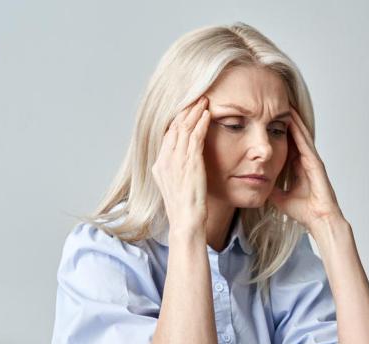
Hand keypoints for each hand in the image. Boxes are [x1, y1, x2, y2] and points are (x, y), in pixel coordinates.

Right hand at [152, 97, 210, 236]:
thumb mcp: (177, 186)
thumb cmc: (185, 207)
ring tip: (204, 100)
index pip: (168, 135)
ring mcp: (176, 161)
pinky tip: (208, 115)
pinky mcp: (190, 163)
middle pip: (174, 127)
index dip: (178, 119)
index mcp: (160, 165)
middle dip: (186, 110)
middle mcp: (165, 160)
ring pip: (184, 129)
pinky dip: (201, 124)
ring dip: (195, 112)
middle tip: (196, 97)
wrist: (186, 221)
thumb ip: (178, 171)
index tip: (187, 108)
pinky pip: (195, 138)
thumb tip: (185, 162)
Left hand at [269, 108, 344, 230]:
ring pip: (301, 134)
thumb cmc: (305, 212)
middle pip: (294, 134)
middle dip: (286, 119)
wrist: (319, 220)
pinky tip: (292, 118)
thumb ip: (272, 189)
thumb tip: (258, 184)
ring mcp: (312, 160)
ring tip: (284, 102)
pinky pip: (305, 142)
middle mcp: (306, 160)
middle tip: (276, 102)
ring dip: (293, 119)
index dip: (278, 130)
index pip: (287, 143)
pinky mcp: (315, 163)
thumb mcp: (280, 197)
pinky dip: (299, 129)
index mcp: (298, 167)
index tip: (268, 117)